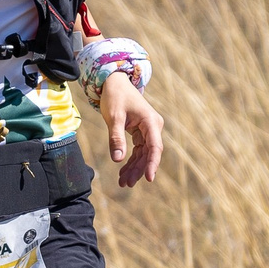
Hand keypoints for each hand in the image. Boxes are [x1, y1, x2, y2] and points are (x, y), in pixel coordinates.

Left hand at [100, 73, 163, 188]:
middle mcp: (153, 127)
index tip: (149, 178)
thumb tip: (118, 160)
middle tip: (125, 184)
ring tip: (123, 182)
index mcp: (151, 121)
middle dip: (138, 170)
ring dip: (134, 168)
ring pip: (144, 154)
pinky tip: (123, 172)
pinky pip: (139, 150)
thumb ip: (116, 138)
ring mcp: (148, 130)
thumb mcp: (114, 117)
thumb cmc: (115, 97)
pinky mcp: (142, 132)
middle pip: (149, 154)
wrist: (115, 83)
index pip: (155, 147)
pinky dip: (131, 160)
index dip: (152, 164)